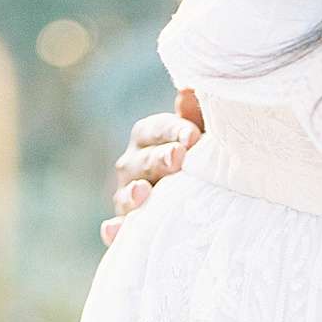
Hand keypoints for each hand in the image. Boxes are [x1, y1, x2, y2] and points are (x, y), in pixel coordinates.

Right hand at [100, 89, 203, 246]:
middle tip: (179, 158)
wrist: (207, 203)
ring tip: (144, 192)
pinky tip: (115, 231)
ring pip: (124, 194)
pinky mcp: (128, 229)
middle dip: (158, 159)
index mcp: (150, 139)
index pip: (153, 130)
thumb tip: (189, 90)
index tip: (194, 136)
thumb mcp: (205, 139)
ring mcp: (128, 197)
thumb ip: (198, 116)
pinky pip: (115, 230)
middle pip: (139, 161)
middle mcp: (134, 166)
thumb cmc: (204, 162)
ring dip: (132, 193)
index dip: (171, 130)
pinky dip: (114, 231)